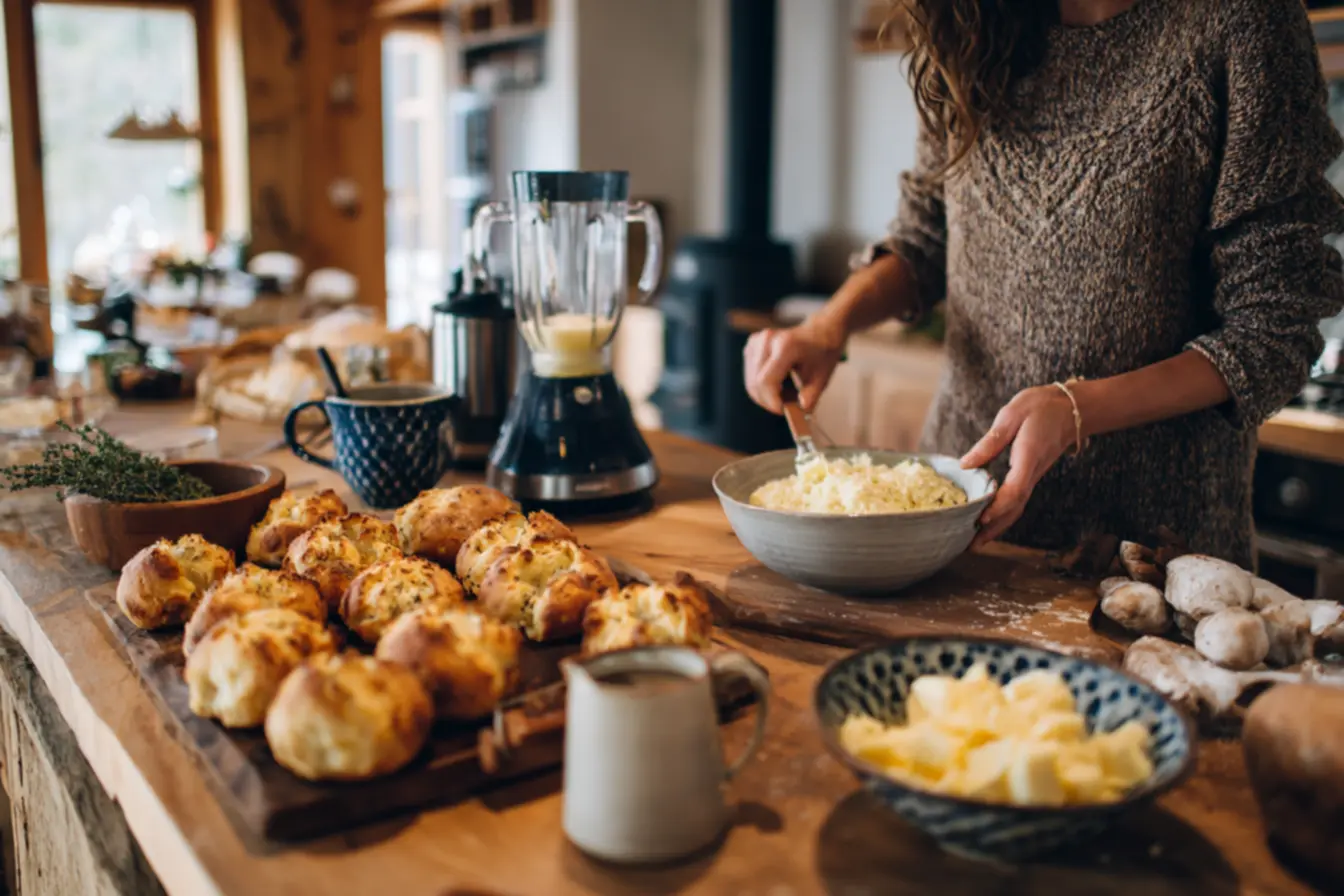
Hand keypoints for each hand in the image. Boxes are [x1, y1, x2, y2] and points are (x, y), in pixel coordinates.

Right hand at [743, 321, 844, 413]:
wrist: (820, 331)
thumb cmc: (823, 352)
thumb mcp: (822, 377)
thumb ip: (810, 397)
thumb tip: (799, 414)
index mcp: (786, 346)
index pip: (766, 381)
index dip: (771, 401)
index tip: (783, 411)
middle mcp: (768, 340)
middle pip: (756, 383)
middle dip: (769, 401)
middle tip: (787, 407)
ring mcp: (757, 341)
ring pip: (751, 381)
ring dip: (765, 395)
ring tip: (786, 395)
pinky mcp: (752, 344)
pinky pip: (750, 374)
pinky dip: (761, 386)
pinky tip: (778, 385)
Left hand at [960, 386, 1079, 549]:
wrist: (1073, 408)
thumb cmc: (1040, 407)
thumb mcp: (1011, 416)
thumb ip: (990, 442)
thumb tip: (966, 465)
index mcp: (1028, 456)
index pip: (1015, 489)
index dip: (998, 507)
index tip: (981, 520)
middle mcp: (1033, 471)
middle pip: (1015, 507)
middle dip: (994, 528)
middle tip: (970, 545)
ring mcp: (1034, 476)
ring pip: (1017, 508)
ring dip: (998, 527)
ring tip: (976, 542)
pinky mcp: (1031, 475)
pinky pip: (1018, 500)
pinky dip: (1004, 515)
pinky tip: (989, 522)